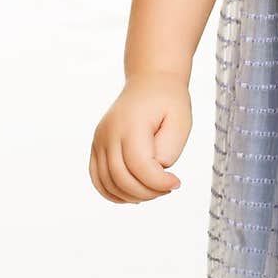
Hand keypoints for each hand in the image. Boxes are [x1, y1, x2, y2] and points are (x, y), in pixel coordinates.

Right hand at [89, 72, 191, 203]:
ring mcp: (99, 139)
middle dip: (148, 192)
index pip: (140, 166)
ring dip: (131, 196)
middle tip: (167, 189)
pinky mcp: (96, 145)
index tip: (177, 183)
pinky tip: (133, 195)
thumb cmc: (169, 101)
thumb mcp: (181, 121)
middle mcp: (109, 133)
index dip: (158, 182)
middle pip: (122, 178)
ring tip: (153, 191)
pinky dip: (113, 193)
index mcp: (131, 124)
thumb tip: (154, 171)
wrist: (150, 81)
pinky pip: (97, 178)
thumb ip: (169, 149)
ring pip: (108, 183)